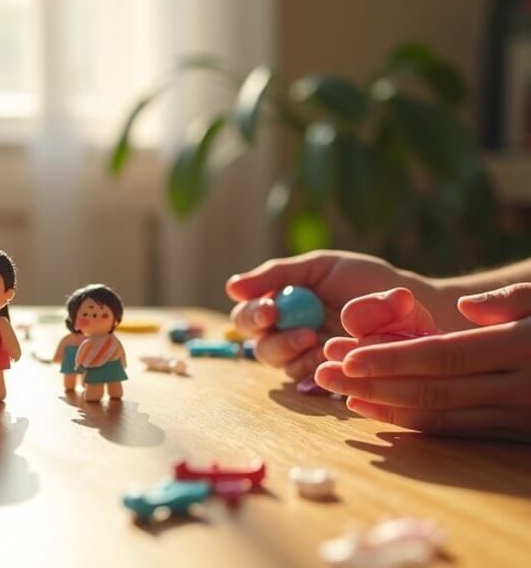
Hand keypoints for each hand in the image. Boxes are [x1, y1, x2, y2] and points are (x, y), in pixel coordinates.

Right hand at [226, 250, 439, 380]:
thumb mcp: (321, 267)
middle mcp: (286, 334)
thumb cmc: (365, 281)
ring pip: (279, 364)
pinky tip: (330, 355)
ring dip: (292, 352)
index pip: (247, 315)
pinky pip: (307, 378)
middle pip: (257, 344)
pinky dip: (315, 366)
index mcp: (280, 305)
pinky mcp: (326, 377)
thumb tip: (231, 287)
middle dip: (272, 338)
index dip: (252, 314)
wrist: (413, 305)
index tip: (270, 310)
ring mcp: (306, 358)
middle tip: (295, 330)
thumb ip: (278, 274)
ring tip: (315, 339)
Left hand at [315, 284, 530, 440]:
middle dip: (371, 382)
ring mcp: (516, 416)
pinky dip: (412, 423)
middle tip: (322, 371)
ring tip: (336, 392)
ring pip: (439, 416)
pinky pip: (456, 430)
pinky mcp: (514, 433)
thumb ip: (513, 300)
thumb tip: (471, 306)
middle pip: (430, 389)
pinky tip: (377, 410)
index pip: (442, 357)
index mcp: (520, 348)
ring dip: (384, 406)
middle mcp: (516, 388)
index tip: (346, 356)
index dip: (390, 358)